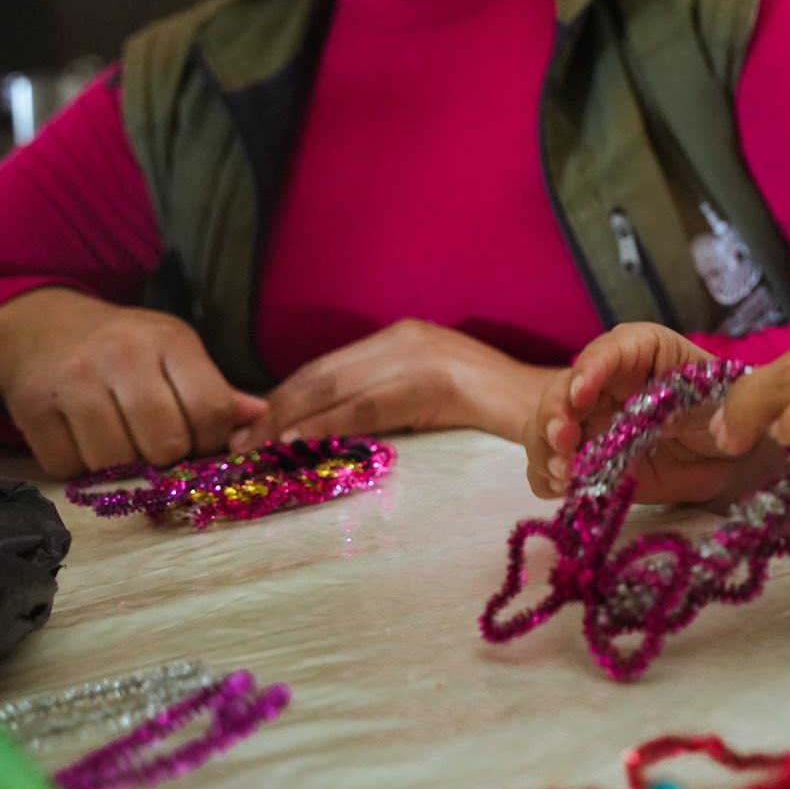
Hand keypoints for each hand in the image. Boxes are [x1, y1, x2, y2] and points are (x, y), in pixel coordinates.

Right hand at [0, 288, 268, 477]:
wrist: (42, 328)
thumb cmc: (125, 347)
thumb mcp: (175, 353)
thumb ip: (216, 390)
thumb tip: (259, 419)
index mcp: (169, 339)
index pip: (211, 409)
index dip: (212, 440)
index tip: (201, 442)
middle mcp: (121, 355)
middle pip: (165, 443)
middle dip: (168, 458)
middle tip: (158, 449)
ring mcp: (73, 380)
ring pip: (116, 462)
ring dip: (122, 468)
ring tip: (122, 444)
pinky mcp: (31, 407)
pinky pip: (68, 467)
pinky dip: (79, 468)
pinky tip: (83, 442)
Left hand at [230, 319, 545, 449]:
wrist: (549, 403)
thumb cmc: (493, 408)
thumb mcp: (427, 398)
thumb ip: (386, 401)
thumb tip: (328, 431)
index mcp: (402, 336)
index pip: (325, 366)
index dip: (282, 398)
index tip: (251, 430)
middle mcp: (405, 338)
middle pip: (322, 374)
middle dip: (275, 412)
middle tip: (240, 447)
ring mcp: (420, 356)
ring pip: (337, 388)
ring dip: (291, 423)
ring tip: (258, 452)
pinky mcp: (435, 381)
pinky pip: (369, 406)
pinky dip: (329, 426)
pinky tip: (300, 444)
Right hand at [526, 323, 737, 503]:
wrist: (716, 452)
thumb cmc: (720, 414)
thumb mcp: (728, 403)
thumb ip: (711, 406)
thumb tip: (670, 421)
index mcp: (643, 351)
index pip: (612, 348)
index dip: (593, 367)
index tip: (582, 393)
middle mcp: (606, 380)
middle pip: (566, 386)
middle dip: (557, 411)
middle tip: (564, 439)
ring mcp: (587, 419)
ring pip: (546, 424)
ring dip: (546, 447)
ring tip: (565, 471)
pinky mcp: (580, 456)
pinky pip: (547, 465)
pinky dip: (548, 476)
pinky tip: (564, 486)